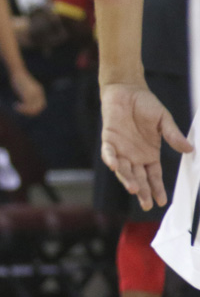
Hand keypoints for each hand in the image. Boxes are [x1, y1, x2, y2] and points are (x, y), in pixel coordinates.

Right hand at [10, 71, 45, 115]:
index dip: (34, 110)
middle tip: (20, 111)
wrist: (18, 72)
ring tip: (17, 108)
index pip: (41, 106)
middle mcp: (38, 93)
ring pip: (33, 108)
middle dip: (30, 113)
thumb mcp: (26, 87)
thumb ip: (28, 93)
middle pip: (38, 108)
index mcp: (39, 92)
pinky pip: (27, 106)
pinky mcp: (28, 94)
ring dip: (24, 111)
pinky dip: (21, 108)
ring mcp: (33, 94)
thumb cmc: (19, 79)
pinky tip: (15, 105)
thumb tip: (25, 99)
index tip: (25, 111)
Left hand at [100, 82, 192, 210]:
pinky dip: (110, 160)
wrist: (128, 92)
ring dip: (128, 179)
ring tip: (134, 189)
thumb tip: (190, 149)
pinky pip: (108, 153)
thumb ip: (173, 136)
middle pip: (138, 178)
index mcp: (149, 154)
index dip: (157, 189)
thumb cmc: (146, 106)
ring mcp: (121, 150)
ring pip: (123, 170)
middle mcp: (134, 157)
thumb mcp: (164, 121)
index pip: (153, 176)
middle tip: (146, 205)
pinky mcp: (109, 141)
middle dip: (142, 192)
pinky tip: (114, 166)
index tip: (162, 201)